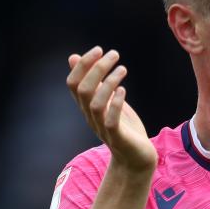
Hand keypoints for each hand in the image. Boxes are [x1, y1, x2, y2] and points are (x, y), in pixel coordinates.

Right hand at [67, 47, 157, 172]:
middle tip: (114, 54)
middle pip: (83, 90)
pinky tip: (123, 90)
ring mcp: (102, 127)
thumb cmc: (123, 128)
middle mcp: (91, 116)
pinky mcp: (118, 137)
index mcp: (87, 106)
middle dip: (97, 68)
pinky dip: (115, 104)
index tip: (99, 50)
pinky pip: (110, 121)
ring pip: (95, 104)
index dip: (83, 65)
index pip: (73, 83)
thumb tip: (74, 57)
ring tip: (122, 69)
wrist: (136, 159)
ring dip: (108, 83)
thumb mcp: (107, 101)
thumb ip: (94, 82)